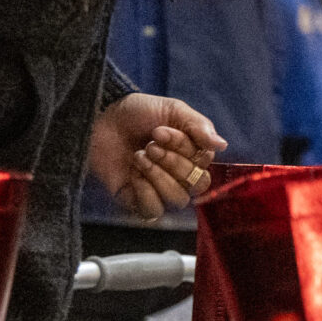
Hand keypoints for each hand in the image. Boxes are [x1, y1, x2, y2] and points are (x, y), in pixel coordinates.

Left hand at [88, 93, 224, 222]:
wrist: (99, 120)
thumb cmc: (137, 113)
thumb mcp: (172, 109)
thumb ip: (199, 125)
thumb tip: (222, 145)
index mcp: (193, 155)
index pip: (204, 165)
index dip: (184, 150)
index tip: (159, 130)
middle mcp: (180, 175)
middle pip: (196, 186)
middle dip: (172, 163)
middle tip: (149, 145)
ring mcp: (159, 189)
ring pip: (177, 200)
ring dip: (158, 176)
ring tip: (139, 157)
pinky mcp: (136, 201)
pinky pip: (153, 211)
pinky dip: (145, 193)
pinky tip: (133, 175)